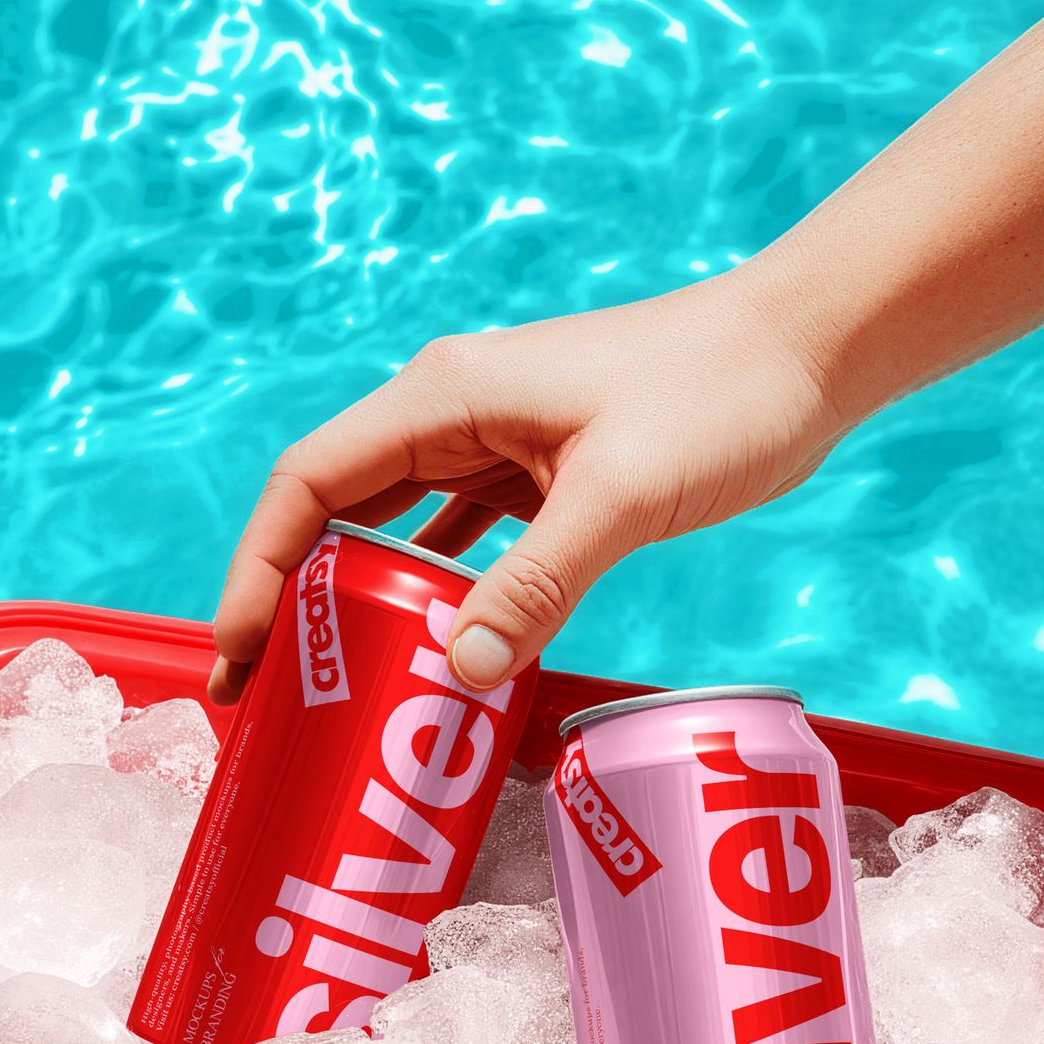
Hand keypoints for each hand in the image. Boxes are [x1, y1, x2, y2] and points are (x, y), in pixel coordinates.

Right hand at [207, 262, 844, 702]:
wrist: (807, 347)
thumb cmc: (721, 394)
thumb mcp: (624, 495)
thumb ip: (540, 582)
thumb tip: (462, 672)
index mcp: (444, 398)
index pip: (307, 486)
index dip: (257, 572)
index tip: (236, 655)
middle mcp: (451, 412)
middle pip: (331, 511)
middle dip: (287, 600)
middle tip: (262, 696)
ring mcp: (494, 440)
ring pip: (390, 529)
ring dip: (353, 603)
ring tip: (325, 687)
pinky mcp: (538, 471)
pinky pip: (454, 540)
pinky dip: (429, 596)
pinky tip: (425, 654)